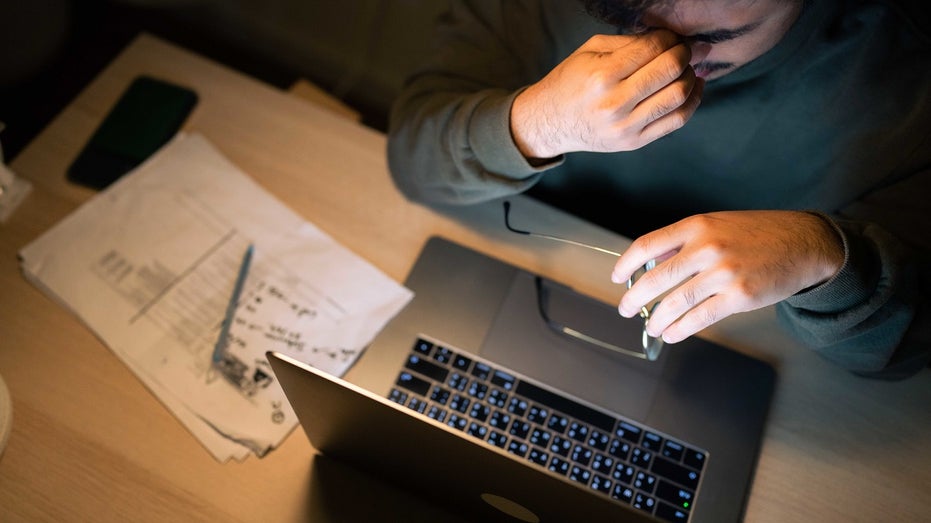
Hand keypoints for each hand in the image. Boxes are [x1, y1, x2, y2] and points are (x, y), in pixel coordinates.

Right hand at [510, 29, 706, 158]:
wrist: (549, 122)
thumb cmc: (571, 81)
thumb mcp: (590, 51)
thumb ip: (629, 42)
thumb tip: (670, 39)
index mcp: (602, 75)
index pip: (652, 48)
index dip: (670, 38)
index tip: (673, 38)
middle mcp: (614, 103)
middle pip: (670, 70)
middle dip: (685, 54)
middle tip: (685, 50)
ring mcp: (625, 126)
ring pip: (678, 96)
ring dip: (691, 77)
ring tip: (686, 69)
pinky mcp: (633, 142)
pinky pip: (676, 121)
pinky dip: (692, 102)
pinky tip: (692, 89)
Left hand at [611, 211, 844, 343]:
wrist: (803, 243)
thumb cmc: (758, 234)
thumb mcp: (717, 224)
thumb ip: (683, 242)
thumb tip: (650, 263)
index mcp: (697, 226)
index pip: (646, 246)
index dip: (626, 265)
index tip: (617, 278)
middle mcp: (707, 248)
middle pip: (655, 279)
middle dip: (635, 299)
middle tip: (626, 309)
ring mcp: (723, 273)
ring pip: (675, 303)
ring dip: (656, 319)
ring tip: (651, 325)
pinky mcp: (739, 296)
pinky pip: (699, 318)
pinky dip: (680, 329)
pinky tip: (672, 333)